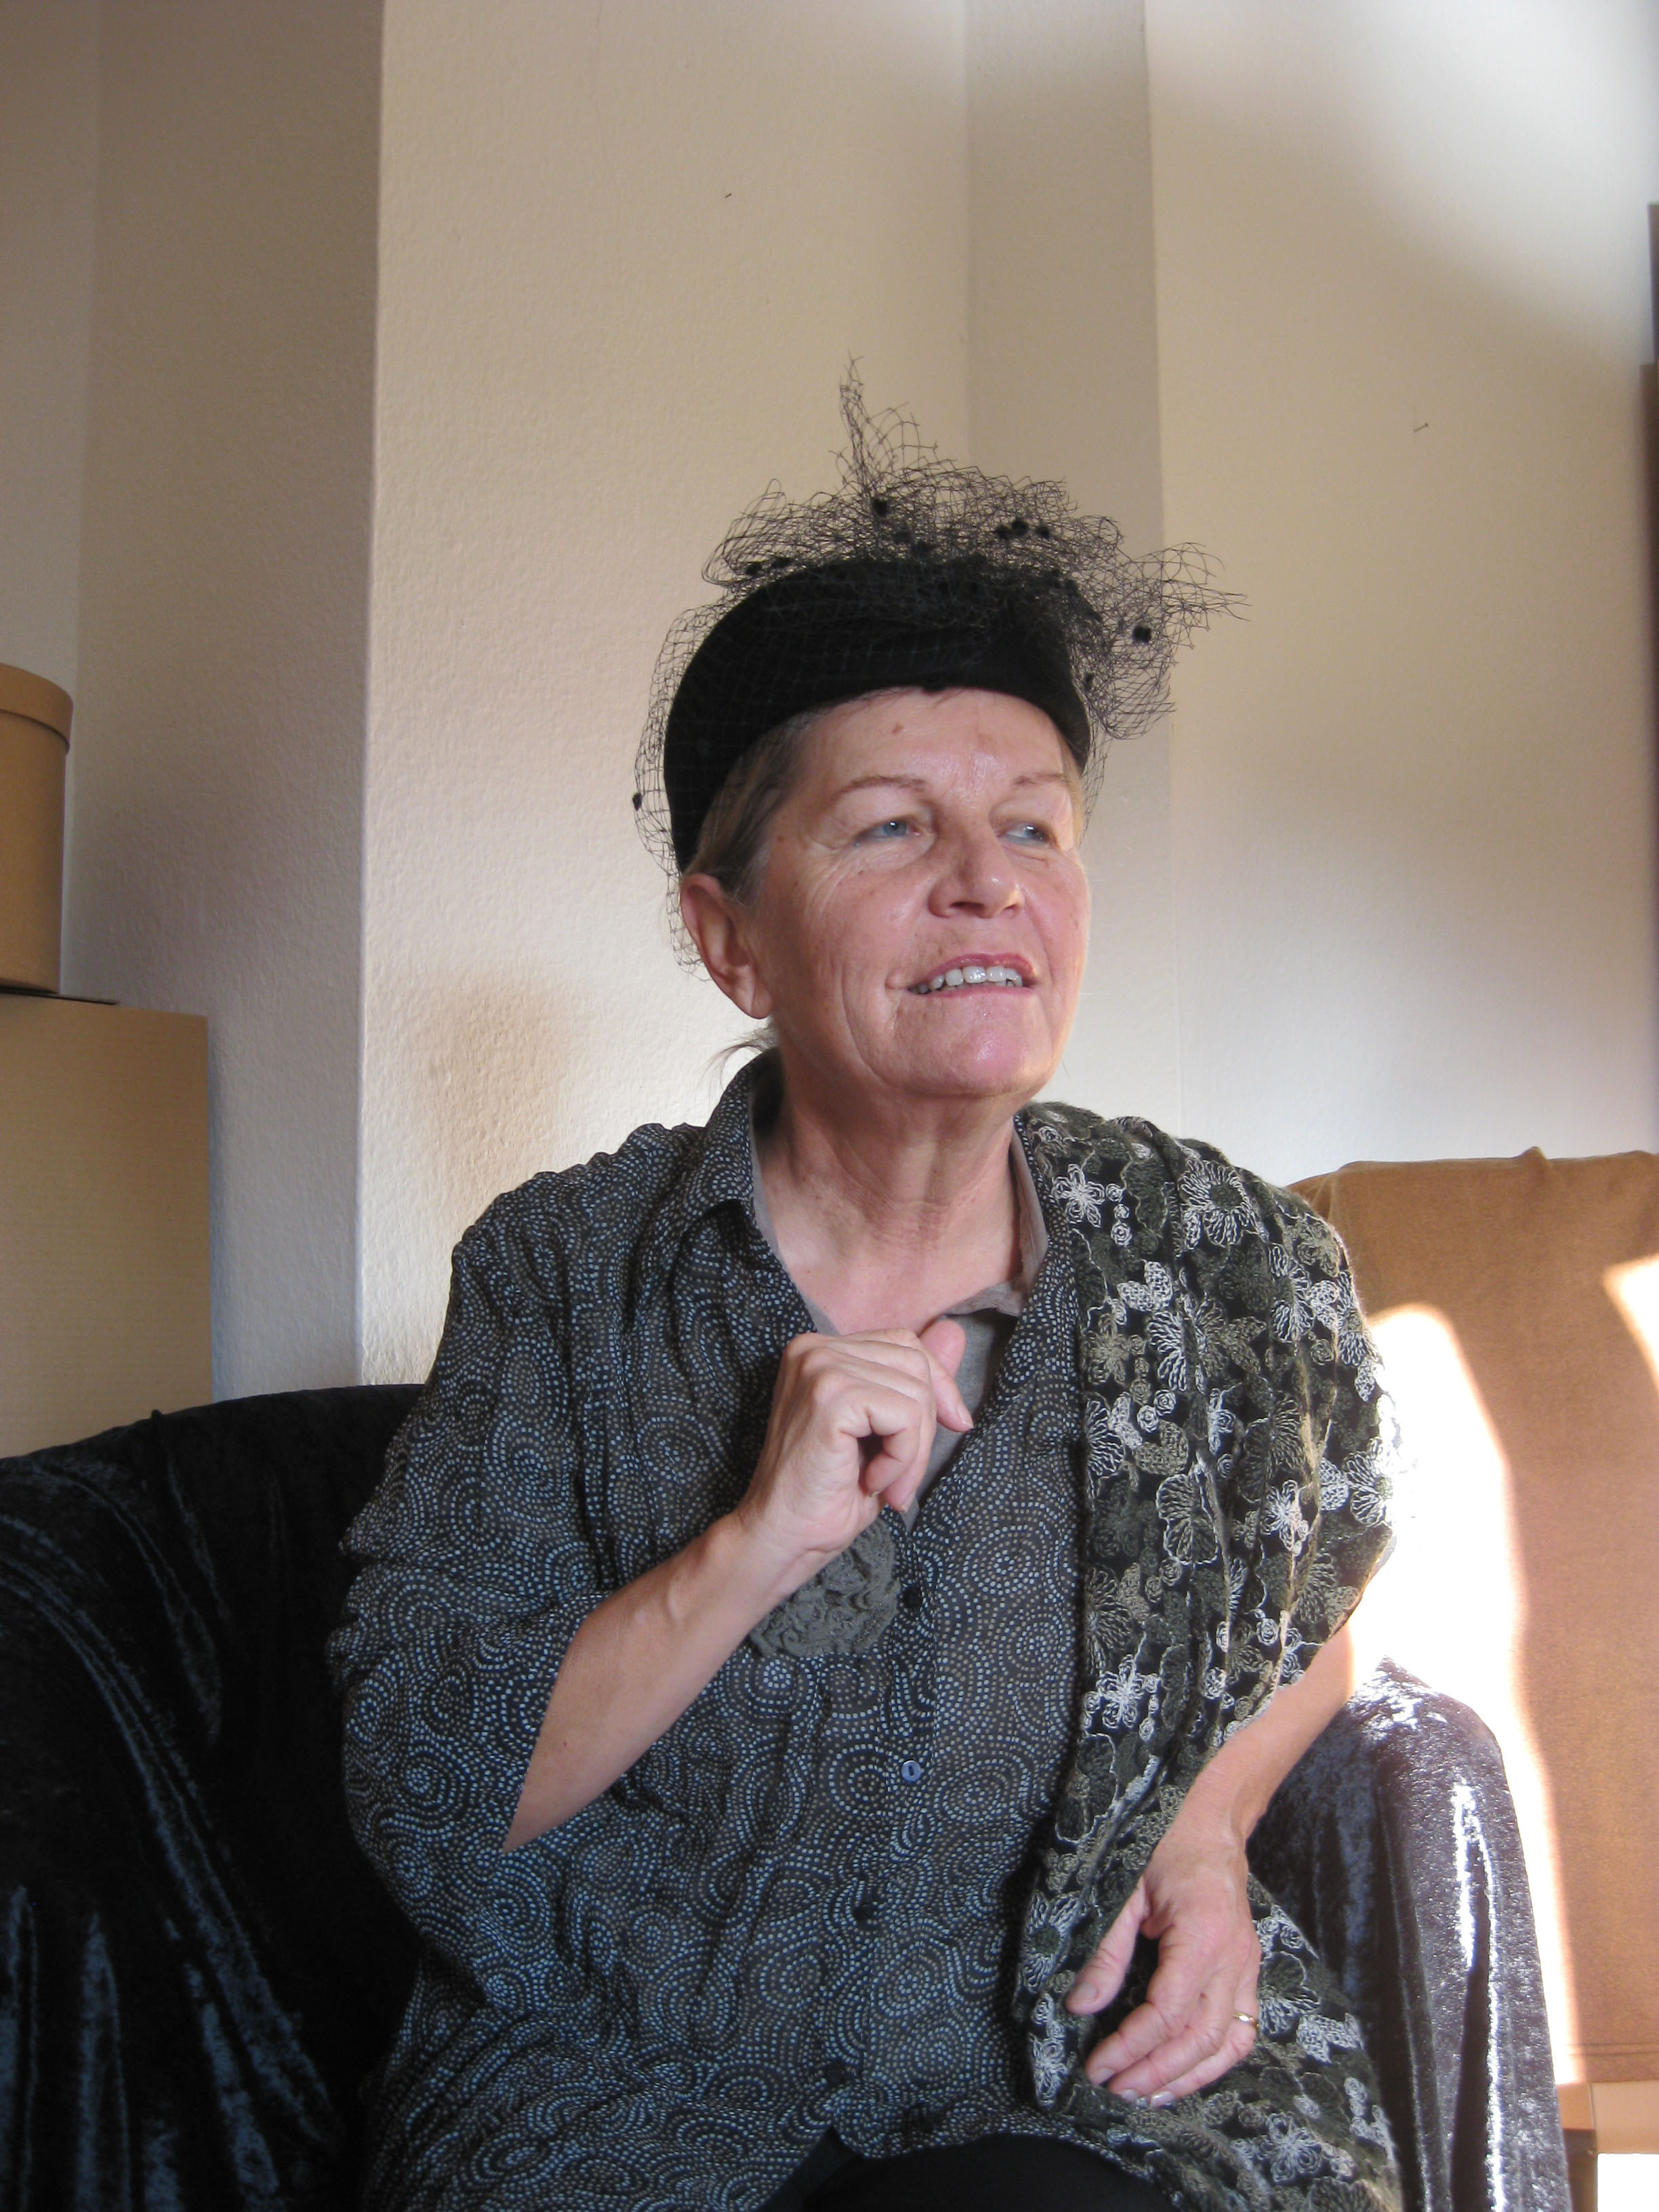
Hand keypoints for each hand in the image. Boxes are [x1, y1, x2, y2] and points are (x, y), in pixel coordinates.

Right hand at [734, 1319, 969, 1592]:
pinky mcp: (830, 1397)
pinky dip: (903, 1459)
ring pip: (915, 1393)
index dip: (938, 1387)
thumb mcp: (883, 1431)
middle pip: (915, 1364)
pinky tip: (873, 1482)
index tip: (952, 1427)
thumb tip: (955, 1332)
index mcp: (820, 1349)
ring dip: (913, 1452)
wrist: (783, 1538)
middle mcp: (814, 1348)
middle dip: (925, 1428)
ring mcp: (819, 1368)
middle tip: (900, 1478)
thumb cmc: (829, 1493)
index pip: (905, 1343)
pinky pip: (905, 1417)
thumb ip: (913, 1380)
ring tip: (884, 1484)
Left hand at [1066, 1796, 1261, 2106]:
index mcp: (1203, 1933)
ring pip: (1228, 2043)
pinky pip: (1241, 2031)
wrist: (1208, 1820)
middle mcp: (1233, 1957)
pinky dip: (1213, 2061)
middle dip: (1155, 2072)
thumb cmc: (1162, 1843)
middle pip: (1201, 2038)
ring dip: (1187, 2077)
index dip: (1132, 2046)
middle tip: (1113, 2089)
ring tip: (1145, 2096)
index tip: (1098, 2065)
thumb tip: (1081, 2006)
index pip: (1169, 2012)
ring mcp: (1247, 1966)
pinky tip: (1182, 2075)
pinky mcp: (1248, 1971)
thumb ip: (1106, 1951)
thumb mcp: (1124, 1889)